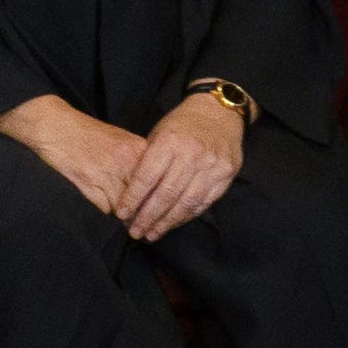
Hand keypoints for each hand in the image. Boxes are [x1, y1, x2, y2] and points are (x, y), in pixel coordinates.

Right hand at [0, 94, 149, 221]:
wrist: (54, 126)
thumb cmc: (86, 133)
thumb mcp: (121, 140)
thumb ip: (138, 160)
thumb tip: (152, 185)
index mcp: (138, 149)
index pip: (158, 182)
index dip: (159, 200)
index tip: (160, 212)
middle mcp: (126, 162)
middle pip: (144, 197)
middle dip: (145, 213)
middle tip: (147, 225)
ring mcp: (107, 173)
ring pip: (126, 207)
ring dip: (127, 218)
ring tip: (130, 225)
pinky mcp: (88, 184)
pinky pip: (106, 209)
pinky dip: (107, 213)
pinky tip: (108, 212)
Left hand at [115, 91, 248, 242]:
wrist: (218, 113)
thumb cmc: (181, 125)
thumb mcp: (158, 134)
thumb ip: (147, 161)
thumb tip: (131, 195)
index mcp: (169, 142)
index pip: (146, 177)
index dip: (132, 199)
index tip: (121, 214)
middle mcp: (192, 155)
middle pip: (166, 194)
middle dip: (148, 217)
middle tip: (135, 232)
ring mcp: (212, 166)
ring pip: (186, 203)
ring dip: (167, 222)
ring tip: (152, 234)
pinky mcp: (226, 175)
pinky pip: (204, 202)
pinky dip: (187, 216)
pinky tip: (173, 223)